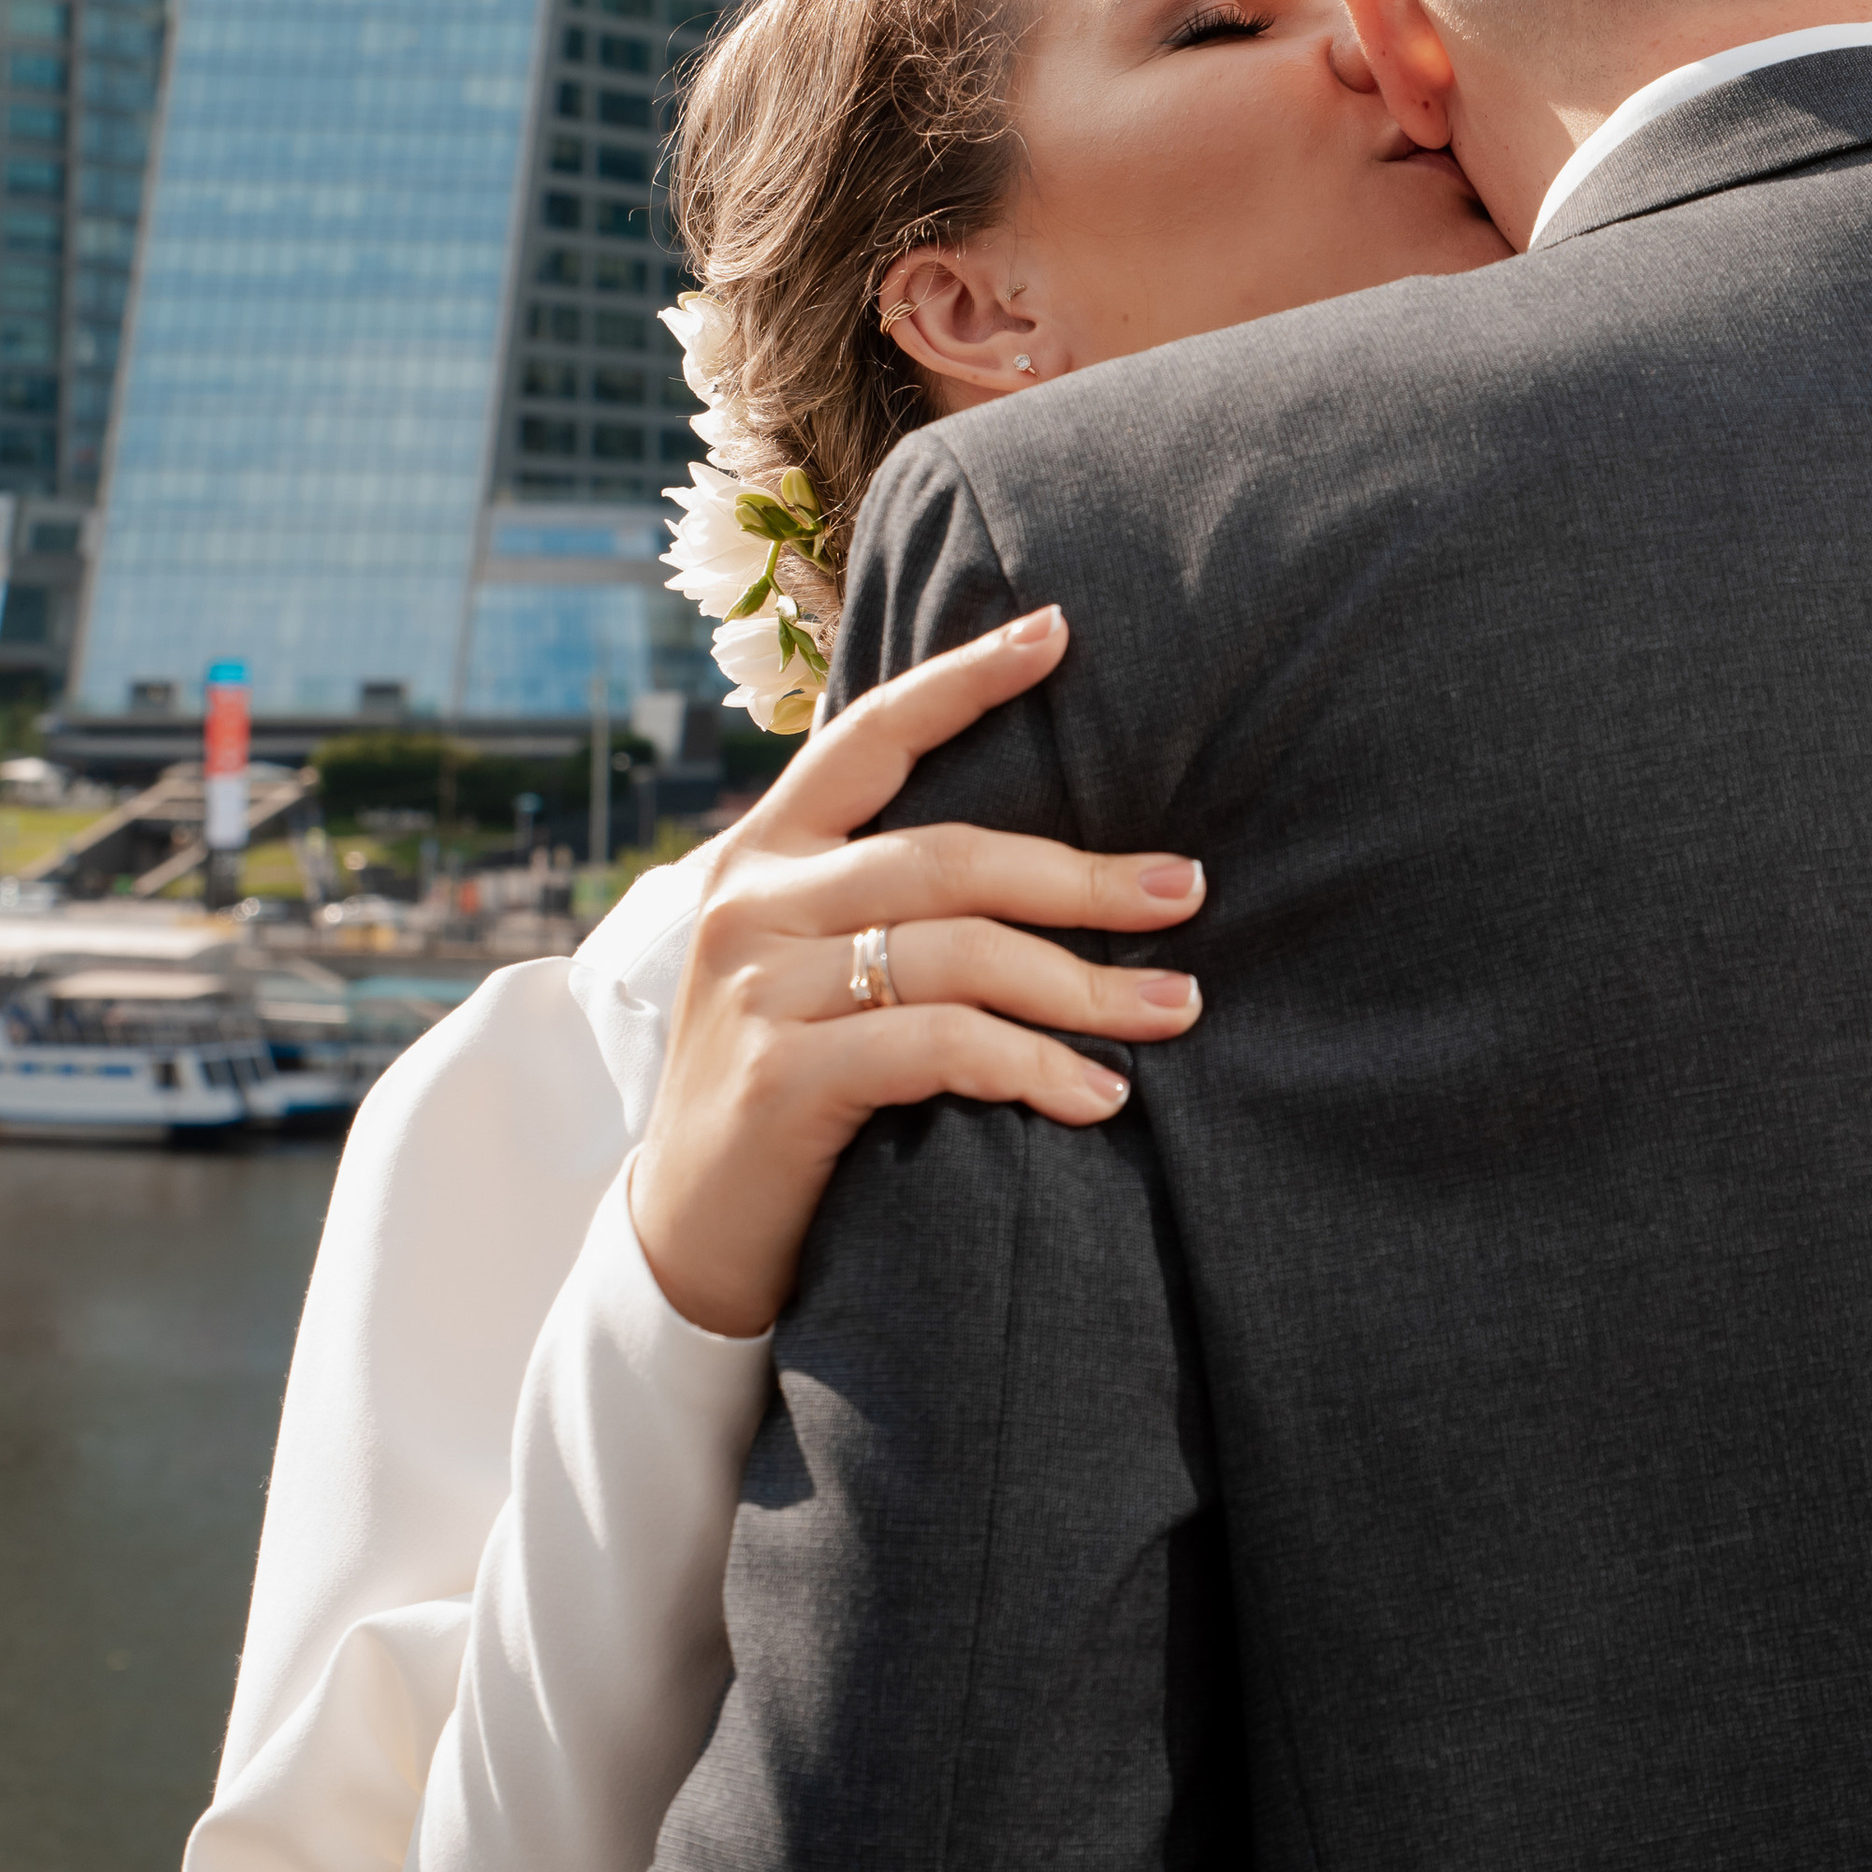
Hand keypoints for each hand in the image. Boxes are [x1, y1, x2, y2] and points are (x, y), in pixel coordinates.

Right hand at [629, 607, 1204, 1337]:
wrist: (685, 1244)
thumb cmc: (786, 1091)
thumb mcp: (812, 971)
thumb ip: (885, 904)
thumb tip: (1049, 863)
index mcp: (762, 853)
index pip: (868, 736)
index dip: (963, 679)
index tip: (1058, 628)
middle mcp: (752, 901)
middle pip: (950, 858)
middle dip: (1082, 877)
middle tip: (1187, 891)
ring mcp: (759, 987)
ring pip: (959, 952)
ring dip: (1084, 986)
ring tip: (1173, 1011)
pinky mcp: (782, 1076)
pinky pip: (941, 1046)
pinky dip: (1034, 1067)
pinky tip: (1098, 1098)